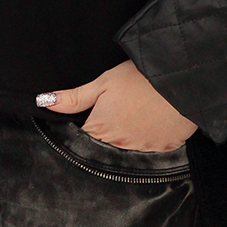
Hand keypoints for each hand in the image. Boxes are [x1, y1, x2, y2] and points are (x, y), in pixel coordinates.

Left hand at [40, 61, 196, 151]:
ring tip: (138, 110)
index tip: (94, 113)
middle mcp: (120, 145)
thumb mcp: (104, 82)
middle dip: (108, 129)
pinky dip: (151, 135)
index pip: (83, 137)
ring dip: (129, 133)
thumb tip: (45, 102)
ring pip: (129, 146)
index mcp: (101, 129)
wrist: (181, 79)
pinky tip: (155, 118)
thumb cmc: (140, 77)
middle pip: (106, 143)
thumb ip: (74, 97)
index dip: (86, 125)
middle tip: (120, 107)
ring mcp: (144, 149)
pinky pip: (152, 146)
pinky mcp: (165, 147)